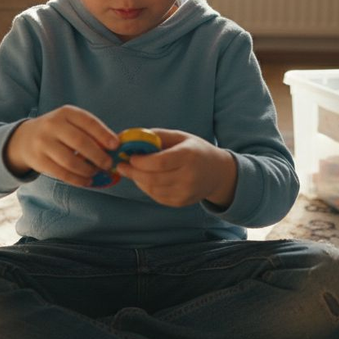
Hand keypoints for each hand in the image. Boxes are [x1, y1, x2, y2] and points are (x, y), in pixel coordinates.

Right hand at [5, 106, 119, 186]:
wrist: (25, 138)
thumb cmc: (58, 131)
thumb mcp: (71, 122)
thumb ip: (90, 131)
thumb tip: (114, 146)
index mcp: (65, 113)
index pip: (88, 122)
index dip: (104, 134)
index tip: (116, 146)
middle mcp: (53, 125)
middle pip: (80, 142)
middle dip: (98, 156)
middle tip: (108, 164)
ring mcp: (43, 143)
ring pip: (71, 161)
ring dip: (88, 170)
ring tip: (96, 172)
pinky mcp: (39, 161)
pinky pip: (62, 173)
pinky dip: (77, 179)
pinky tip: (86, 180)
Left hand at [117, 129, 236, 207]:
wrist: (217, 173)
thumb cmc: (196, 151)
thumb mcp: (181, 137)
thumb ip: (157, 136)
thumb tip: (130, 137)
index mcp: (188, 156)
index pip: (160, 162)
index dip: (141, 162)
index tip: (129, 157)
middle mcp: (189, 176)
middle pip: (154, 178)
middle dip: (133, 173)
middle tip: (121, 166)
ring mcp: (185, 192)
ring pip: (153, 189)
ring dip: (138, 180)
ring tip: (132, 171)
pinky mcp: (181, 202)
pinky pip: (158, 197)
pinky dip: (147, 188)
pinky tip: (144, 179)